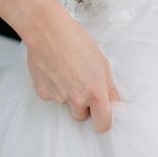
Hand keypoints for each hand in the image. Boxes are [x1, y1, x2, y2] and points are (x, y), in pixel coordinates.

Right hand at [24, 4, 120, 132]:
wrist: (48, 32)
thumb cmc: (76, 42)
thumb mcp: (102, 63)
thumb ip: (108, 87)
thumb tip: (114, 102)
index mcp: (95, 93)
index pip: (103, 124)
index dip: (103, 121)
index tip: (102, 116)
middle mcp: (77, 99)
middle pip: (82, 116)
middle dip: (84, 106)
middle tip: (82, 85)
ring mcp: (59, 98)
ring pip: (67, 105)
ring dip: (69, 96)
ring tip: (68, 73)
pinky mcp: (43, 93)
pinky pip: (52, 97)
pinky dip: (55, 88)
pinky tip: (56, 71)